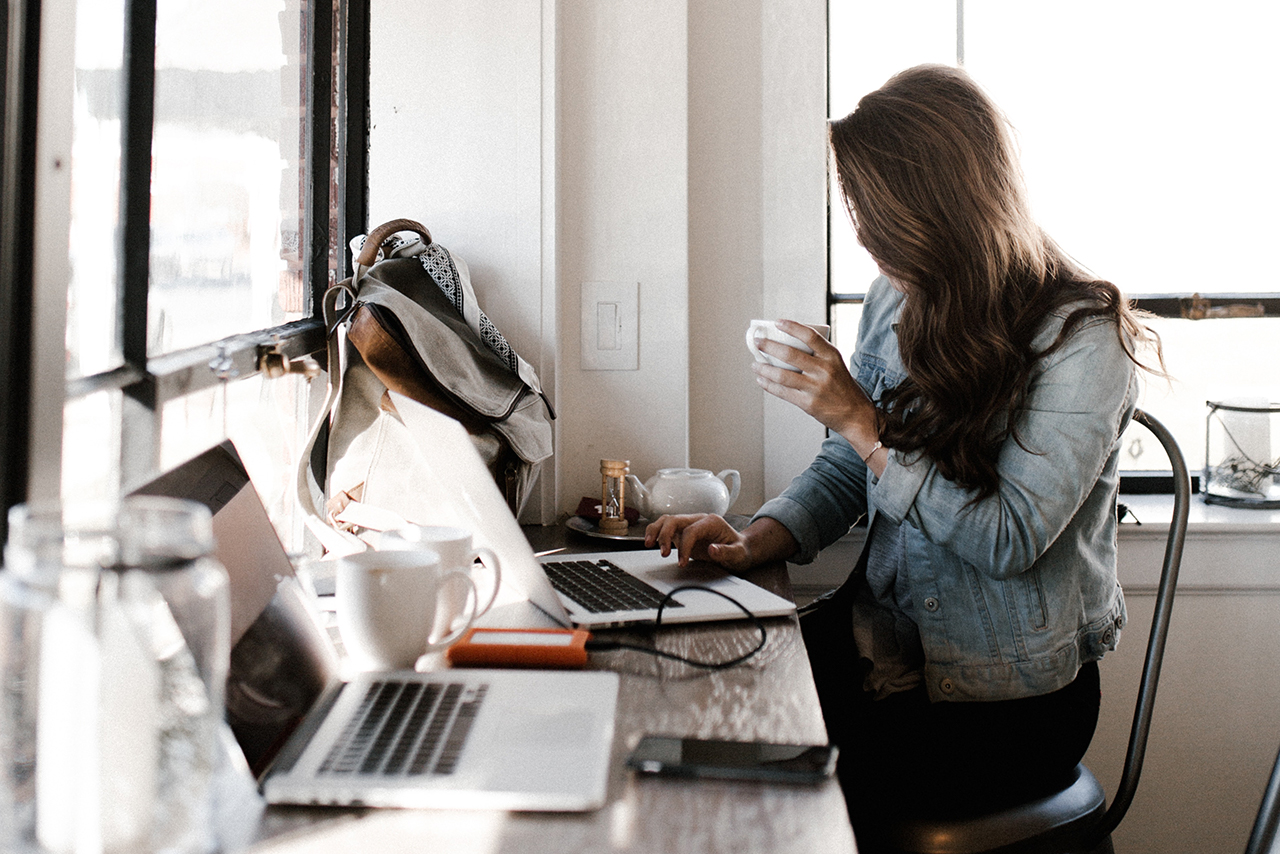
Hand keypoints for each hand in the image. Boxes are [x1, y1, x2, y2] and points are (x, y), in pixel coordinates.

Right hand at [644, 514, 752, 569]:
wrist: (740, 549)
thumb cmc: (740, 550)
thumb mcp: (739, 554)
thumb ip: (727, 552)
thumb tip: (712, 549)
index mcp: (712, 522)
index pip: (691, 530)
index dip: (684, 546)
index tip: (682, 562)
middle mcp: (699, 520)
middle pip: (675, 520)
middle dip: (665, 535)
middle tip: (663, 553)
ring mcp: (689, 525)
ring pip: (667, 520)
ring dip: (656, 531)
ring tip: (648, 544)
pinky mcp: (683, 532)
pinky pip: (665, 528)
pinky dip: (656, 533)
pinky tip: (651, 542)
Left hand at [751, 319, 878, 449]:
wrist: (856, 414)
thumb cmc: (843, 387)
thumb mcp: (836, 365)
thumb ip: (818, 355)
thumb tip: (788, 344)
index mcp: (832, 356)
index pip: (810, 335)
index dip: (791, 327)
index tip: (777, 322)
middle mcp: (824, 370)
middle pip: (790, 354)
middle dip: (769, 346)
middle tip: (757, 342)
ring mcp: (815, 387)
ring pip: (782, 375)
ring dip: (764, 368)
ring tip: (755, 364)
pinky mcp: (808, 403)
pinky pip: (783, 392)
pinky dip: (769, 385)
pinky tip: (761, 380)